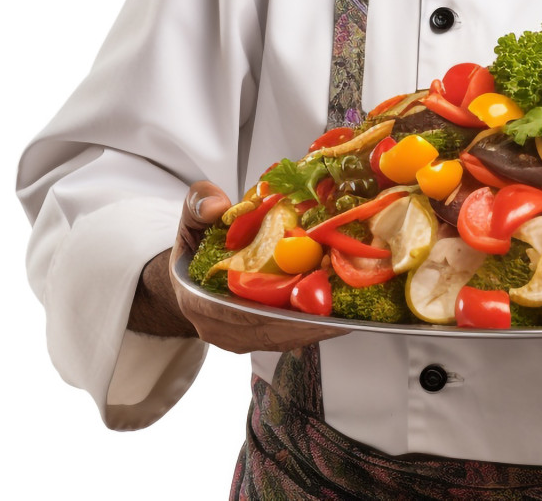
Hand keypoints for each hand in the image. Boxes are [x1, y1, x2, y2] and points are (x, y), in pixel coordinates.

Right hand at [130, 180, 348, 352]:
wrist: (190, 276)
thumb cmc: (195, 249)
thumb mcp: (192, 221)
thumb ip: (198, 205)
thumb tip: (217, 204)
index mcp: (200, 302)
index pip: (242, 314)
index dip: (279, 310)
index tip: (313, 299)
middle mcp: (222, 328)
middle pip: (273, 330)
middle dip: (310, 316)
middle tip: (345, 299)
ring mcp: (242, 337)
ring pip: (286, 336)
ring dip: (318, 321)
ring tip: (351, 305)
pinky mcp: (260, 336)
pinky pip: (291, 334)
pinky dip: (315, 321)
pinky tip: (340, 308)